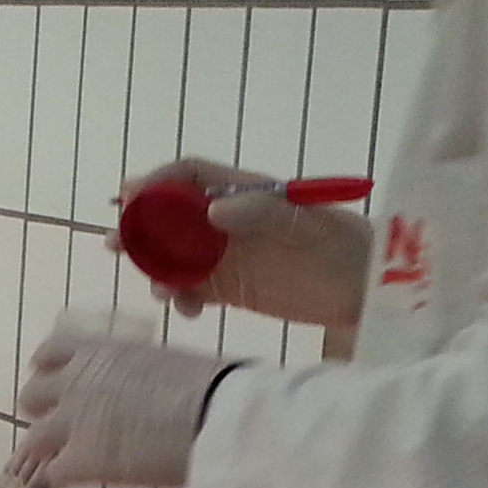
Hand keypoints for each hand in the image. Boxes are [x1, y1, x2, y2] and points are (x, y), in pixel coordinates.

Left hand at [10, 330, 236, 487]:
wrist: (214, 418)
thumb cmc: (206, 387)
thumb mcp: (162, 363)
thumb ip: (134, 373)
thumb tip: (140, 387)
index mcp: (99, 353)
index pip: (49, 353)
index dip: (50, 371)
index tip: (58, 383)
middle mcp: (76, 383)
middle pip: (31, 396)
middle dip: (43, 411)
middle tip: (64, 427)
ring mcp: (73, 424)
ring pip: (33, 439)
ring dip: (48, 450)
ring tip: (69, 460)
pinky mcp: (80, 463)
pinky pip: (52, 476)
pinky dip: (64, 480)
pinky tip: (85, 483)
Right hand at [117, 156, 371, 328]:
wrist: (371, 292)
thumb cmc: (347, 248)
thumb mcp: (308, 226)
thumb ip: (262, 214)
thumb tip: (213, 208)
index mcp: (248, 192)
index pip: (192, 176)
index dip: (158, 182)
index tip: (130, 196)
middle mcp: (231, 220)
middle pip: (173, 216)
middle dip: (142, 228)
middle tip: (116, 245)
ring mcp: (230, 255)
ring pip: (177, 255)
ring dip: (157, 269)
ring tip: (159, 292)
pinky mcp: (234, 288)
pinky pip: (193, 290)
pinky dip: (181, 299)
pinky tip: (187, 311)